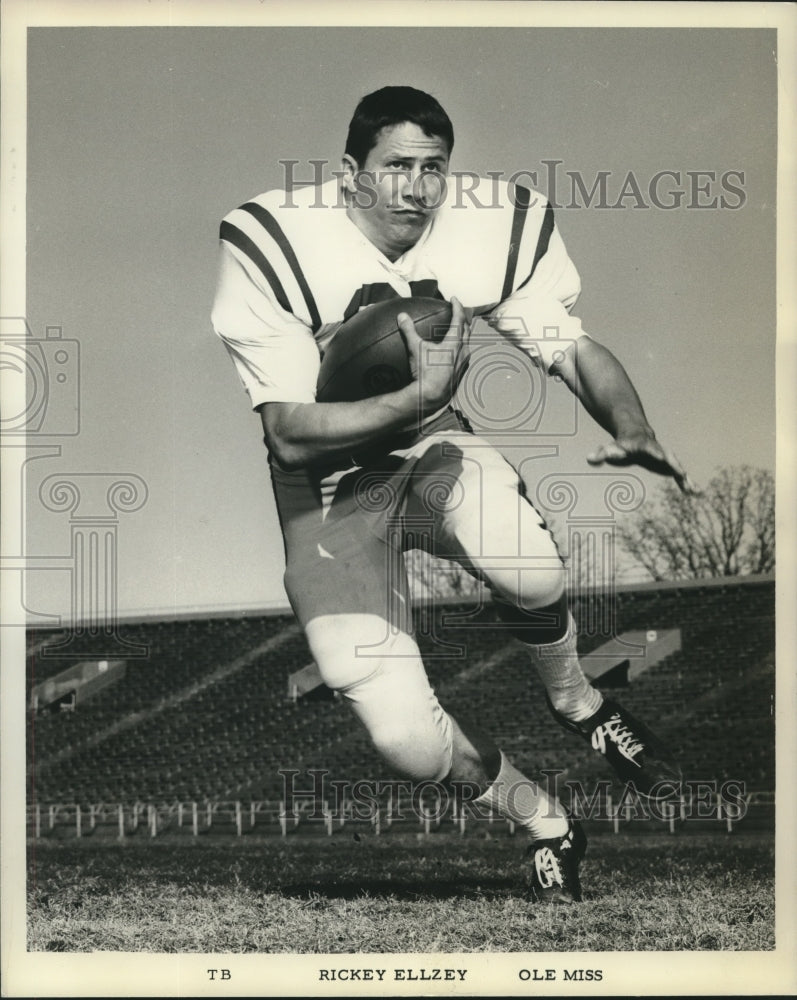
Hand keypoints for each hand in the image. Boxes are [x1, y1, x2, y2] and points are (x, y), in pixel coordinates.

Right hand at [398, 297, 470, 413]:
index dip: (457, 306)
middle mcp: (463, 351)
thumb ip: (409, 331)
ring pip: (467, 343)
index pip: (459, 319)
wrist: (431, 397)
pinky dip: (460, 347)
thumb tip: (401, 316)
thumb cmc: (424, 373)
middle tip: (458, 311)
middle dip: (463, 318)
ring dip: (463, 334)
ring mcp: (463, 363)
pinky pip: (464, 355)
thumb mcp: (415, 349)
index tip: (454, 299)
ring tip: (458, 330)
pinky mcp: (461, 372)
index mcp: (454, 342)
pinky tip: (454, 351)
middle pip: (467, 329)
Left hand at [587, 432, 700, 494]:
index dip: (654, 453)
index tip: (660, 457)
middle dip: (674, 465)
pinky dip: (687, 483)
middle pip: (668, 457)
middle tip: (681, 473)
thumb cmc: (622, 445)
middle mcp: (658, 451)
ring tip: (694, 490)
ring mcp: (666, 458)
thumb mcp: (610, 448)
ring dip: (685, 478)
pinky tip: (697, 493)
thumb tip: (589, 459)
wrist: (638, 435)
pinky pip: (679, 475)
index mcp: (645, 445)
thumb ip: (602, 453)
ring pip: (677, 467)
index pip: (650, 449)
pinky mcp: (669, 466)